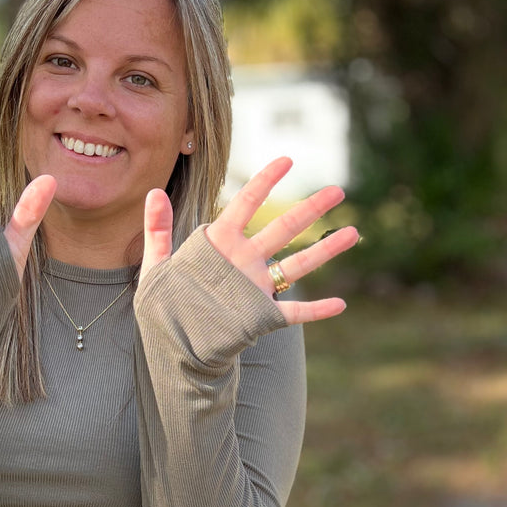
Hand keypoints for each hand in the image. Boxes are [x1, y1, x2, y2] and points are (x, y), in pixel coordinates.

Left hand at [139, 156, 356, 324]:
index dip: (265, 181)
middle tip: (338, 191)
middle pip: (283, 229)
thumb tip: (154, 190)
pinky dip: (316, 310)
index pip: (246, 204)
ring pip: (298, 264)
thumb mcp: (156, 267)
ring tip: (353, 232)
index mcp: (220, 244)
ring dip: (325, 250)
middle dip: (311, 209)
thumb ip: (157, 230)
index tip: (287, 160)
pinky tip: (340, 304)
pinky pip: (295, 313)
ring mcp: (256, 288)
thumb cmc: (163, 306)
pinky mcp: (261, 316)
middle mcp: (245, 261)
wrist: (171, 347)